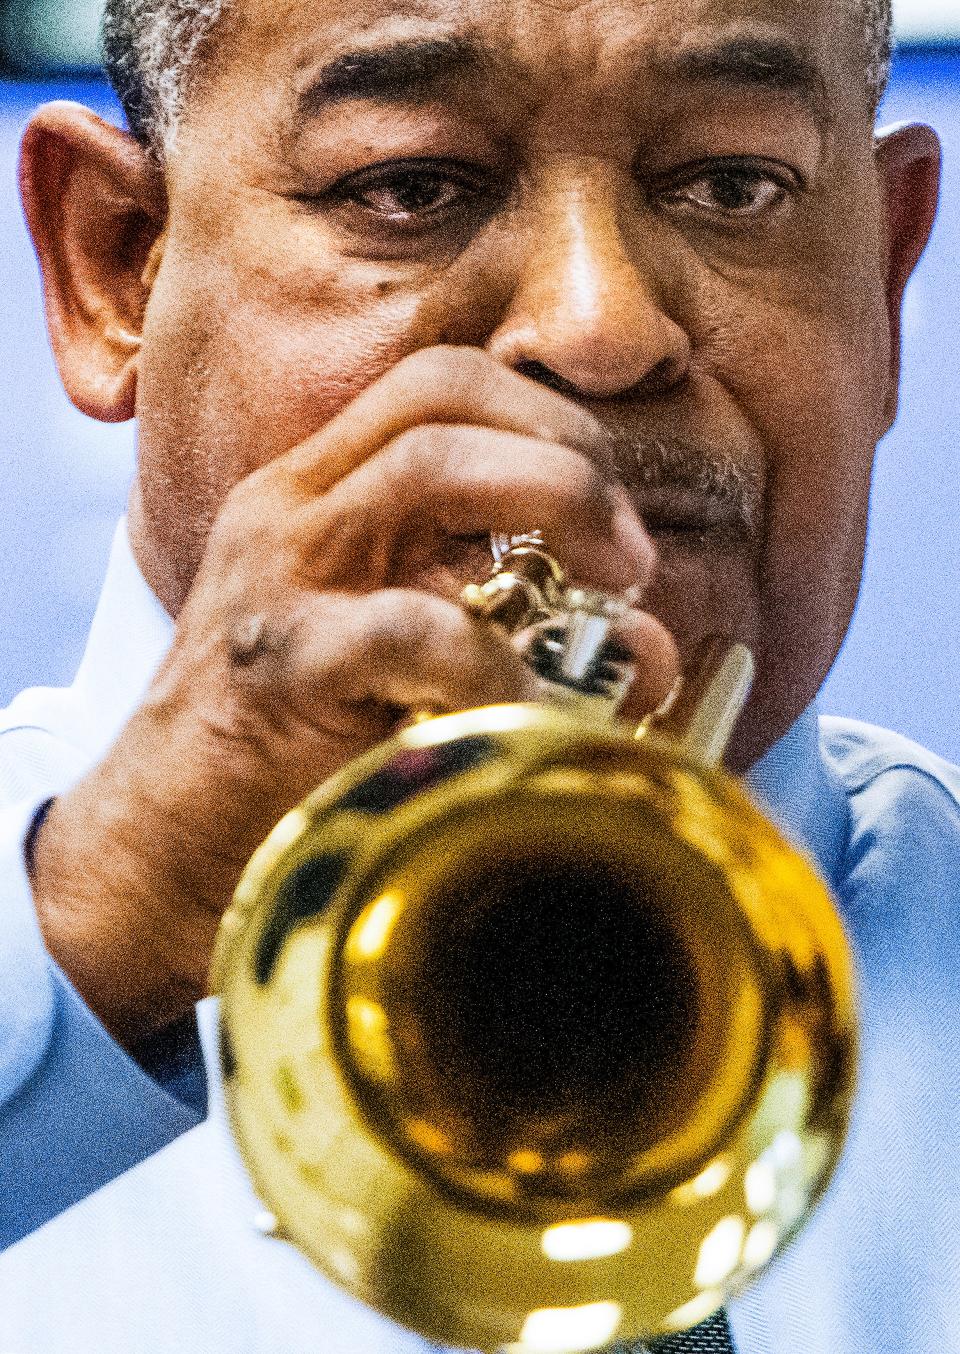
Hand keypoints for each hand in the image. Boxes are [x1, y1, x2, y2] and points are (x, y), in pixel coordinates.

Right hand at [30, 347, 679, 1045]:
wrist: (161, 847)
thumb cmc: (293, 754)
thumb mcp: (404, 664)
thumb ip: (509, 628)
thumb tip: (651, 651)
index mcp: (317, 494)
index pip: (439, 385)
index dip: (545, 418)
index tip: (612, 505)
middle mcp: (292, 511)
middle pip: (442, 396)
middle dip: (567, 453)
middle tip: (629, 551)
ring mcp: (278, 576)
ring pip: (428, 466)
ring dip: (553, 505)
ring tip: (613, 589)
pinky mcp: (281, 662)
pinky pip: (410, 627)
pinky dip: (497, 660)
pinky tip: (530, 706)